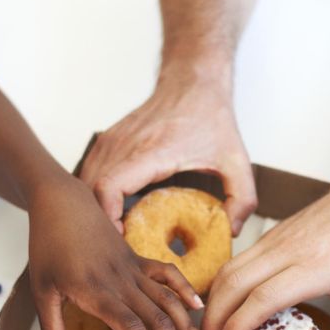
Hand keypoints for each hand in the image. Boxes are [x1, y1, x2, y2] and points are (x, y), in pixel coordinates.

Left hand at [28, 177, 211, 329]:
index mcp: (95, 291)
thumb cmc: (46, 247)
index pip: (130, 327)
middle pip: (157, 319)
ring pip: (168, 299)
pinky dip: (185, 289)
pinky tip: (199, 308)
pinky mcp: (139, 258)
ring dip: (189, 326)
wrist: (60, 202)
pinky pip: (168, 273)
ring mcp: (133, 268)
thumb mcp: (41, 291)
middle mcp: (120, 281)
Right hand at [79, 77, 256, 235]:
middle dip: (101, 222)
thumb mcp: (237, 161)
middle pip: (91, 191)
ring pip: (86, 182)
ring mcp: (112, 140)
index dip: (108, 219)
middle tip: (121, 248)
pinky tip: (114, 212)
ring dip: (96, 209)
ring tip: (116, 234)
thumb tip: (232, 231)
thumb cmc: (212, 118)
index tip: (122, 240)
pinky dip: (95, 194)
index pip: (109, 188)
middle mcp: (125, 145)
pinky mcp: (108, 140)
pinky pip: (90, 172)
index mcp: (152, 152)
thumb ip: (243, 198)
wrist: (193, 81)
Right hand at [203, 184, 329, 329]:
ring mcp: (276, 240)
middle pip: (235, 283)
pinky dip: (223, 284)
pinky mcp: (271, 235)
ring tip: (211, 327)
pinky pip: (237, 260)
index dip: (239, 325)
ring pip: (230, 268)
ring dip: (213, 299)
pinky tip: (225, 303)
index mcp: (314, 269)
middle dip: (214, 317)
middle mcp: (288, 251)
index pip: (263, 298)